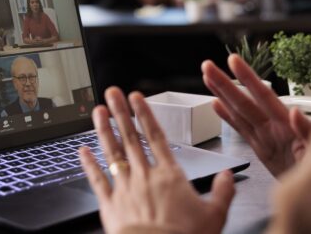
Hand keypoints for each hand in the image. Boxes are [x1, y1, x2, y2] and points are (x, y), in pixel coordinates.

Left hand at [79, 87, 234, 233]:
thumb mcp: (214, 216)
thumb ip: (222, 192)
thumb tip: (228, 176)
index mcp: (170, 176)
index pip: (156, 136)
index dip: (145, 114)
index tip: (137, 97)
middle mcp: (145, 176)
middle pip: (131, 137)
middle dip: (121, 112)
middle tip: (113, 92)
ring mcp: (125, 188)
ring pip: (112, 152)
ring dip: (104, 129)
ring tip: (98, 110)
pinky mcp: (109, 204)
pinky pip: (96, 179)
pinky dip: (88, 164)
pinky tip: (82, 150)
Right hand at [202, 55, 310, 177]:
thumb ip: (309, 131)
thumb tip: (295, 111)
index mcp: (286, 124)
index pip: (262, 95)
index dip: (247, 78)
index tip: (233, 62)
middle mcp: (274, 127)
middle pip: (244, 101)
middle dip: (225, 83)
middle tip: (207, 66)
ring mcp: (267, 138)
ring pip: (239, 113)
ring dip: (222, 95)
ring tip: (208, 79)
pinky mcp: (263, 151)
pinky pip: (242, 131)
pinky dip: (228, 119)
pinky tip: (217, 106)